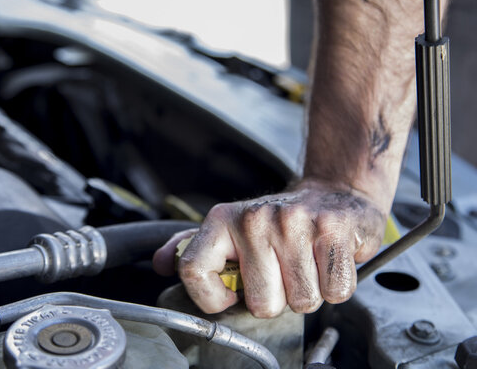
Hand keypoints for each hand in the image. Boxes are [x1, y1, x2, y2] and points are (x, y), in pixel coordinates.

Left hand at [153, 178, 385, 316]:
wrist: (332, 192)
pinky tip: (326, 261)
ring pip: (302, 301)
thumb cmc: (278, 221)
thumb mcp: (230, 228)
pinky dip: (335, 285)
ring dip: (308, 292)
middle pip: (261, 303)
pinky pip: (335, 291)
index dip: (210, 298)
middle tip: (282, 272)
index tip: (229, 298)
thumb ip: (192, 247)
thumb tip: (160, 264)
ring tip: (305, 264)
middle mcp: (255, 219)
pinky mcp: (332, 229)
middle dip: (277, 299)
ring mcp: (295, 222)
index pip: (193, 271)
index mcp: (222, 219)